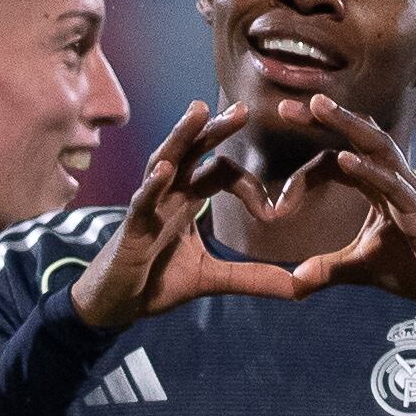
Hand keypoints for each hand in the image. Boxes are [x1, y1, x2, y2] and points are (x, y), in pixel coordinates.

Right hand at [68, 103, 309, 329]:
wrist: (117, 306)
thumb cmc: (157, 281)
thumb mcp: (213, 280)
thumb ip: (252, 278)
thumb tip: (299, 287)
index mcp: (188, 200)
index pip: (220, 172)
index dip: (248, 183)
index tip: (273, 211)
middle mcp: (168, 196)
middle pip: (193, 152)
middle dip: (215, 130)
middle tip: (244, 109)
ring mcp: (148, 209)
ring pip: (163, 163)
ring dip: (180, 137)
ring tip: (198, 112)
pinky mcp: (131, 231)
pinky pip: (142, 203)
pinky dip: (152, 186)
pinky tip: (165, 170)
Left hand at [253, 96, 415, 314]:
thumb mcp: (362, 269)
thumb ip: (328, 270)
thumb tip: (294, 282)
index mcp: (380, 188)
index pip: (344, 153)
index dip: (315, 142)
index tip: (283, 127)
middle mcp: (395, 180)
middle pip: (361, 137)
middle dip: (328, 118)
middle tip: (288, 105)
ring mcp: (410, 193)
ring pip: (378, 148)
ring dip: (348, 125)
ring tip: (318, 107)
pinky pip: (393, 186)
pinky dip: (369, 171)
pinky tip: (344, 159)